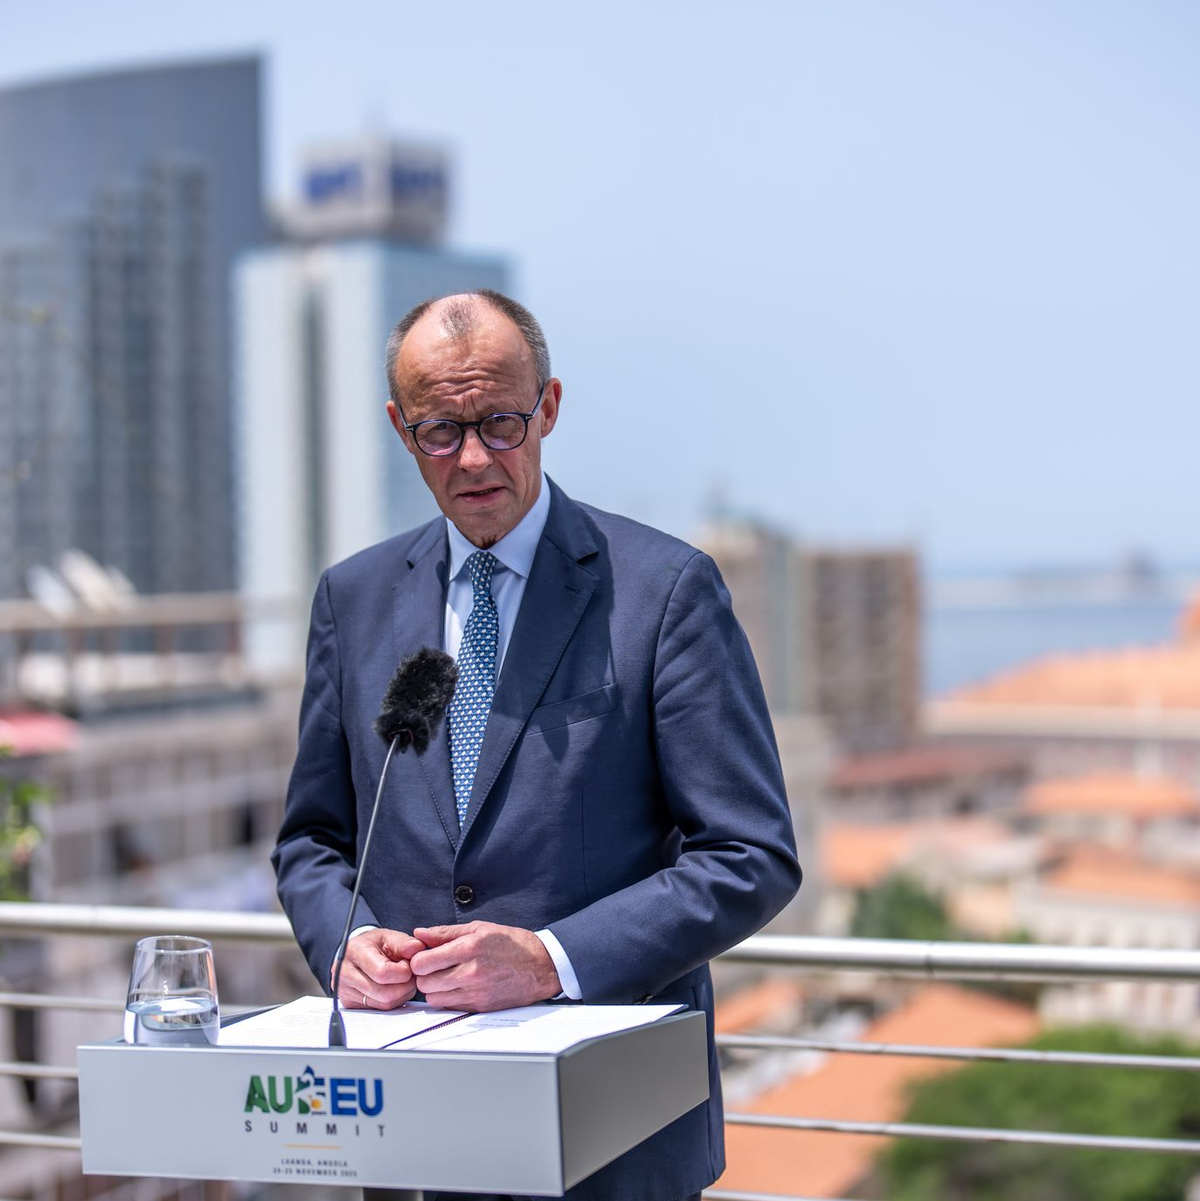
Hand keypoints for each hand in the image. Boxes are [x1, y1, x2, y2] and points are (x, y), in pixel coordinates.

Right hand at [332, 928, 423, 1009]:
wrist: (354, 954)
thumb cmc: (373, 945)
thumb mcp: (388, 937)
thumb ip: (404, 942)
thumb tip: (418, 948)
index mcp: (355, 952)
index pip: (383, 973)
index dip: (403, 972)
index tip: (407, 964)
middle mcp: (346, 974)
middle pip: (384, 994)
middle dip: (405, 986)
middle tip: (409, 975)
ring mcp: (345, 991)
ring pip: (384, 1005)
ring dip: (401, 994)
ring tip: (402, 980)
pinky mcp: (349, 1004)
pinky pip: (379, 1010)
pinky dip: (392, 1001)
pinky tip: (393, 988)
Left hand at [409, 922, 561, 1011]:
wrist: (541, 966)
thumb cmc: (512, 944)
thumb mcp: (479, 928)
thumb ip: (446, 933)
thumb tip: (420, 933)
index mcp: (469, 948)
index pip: (423, 963)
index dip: (418, 960)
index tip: (424, 957)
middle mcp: (471, 973)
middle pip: (425, 984)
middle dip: (424, 975)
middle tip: (433, 968)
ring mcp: (476, 993)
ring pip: (434, 999)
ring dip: (435, 990)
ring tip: (446, 978)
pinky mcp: (481, 1007)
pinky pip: (450, 1008)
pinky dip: (448, 999)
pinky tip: (458, 987)